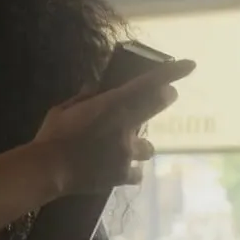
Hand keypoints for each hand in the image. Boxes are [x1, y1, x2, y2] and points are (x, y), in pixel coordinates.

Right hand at [32, 59, 194, 194]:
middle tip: (164, 96)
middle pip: (157, 106)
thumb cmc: (53, 136)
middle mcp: (126, 126)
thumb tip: (93, 86)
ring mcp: (127, 152)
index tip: (190, 65)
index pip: (149, 83)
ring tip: (125, 148)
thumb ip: (82, 98)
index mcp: (112, 105)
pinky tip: (120, 170)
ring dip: (139, 145)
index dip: (172, 72)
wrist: (49, 169)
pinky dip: (130, 171)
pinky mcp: (121, 174)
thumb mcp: (63, 110)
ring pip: (147, 147)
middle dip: (163, 99)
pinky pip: (135, 173)